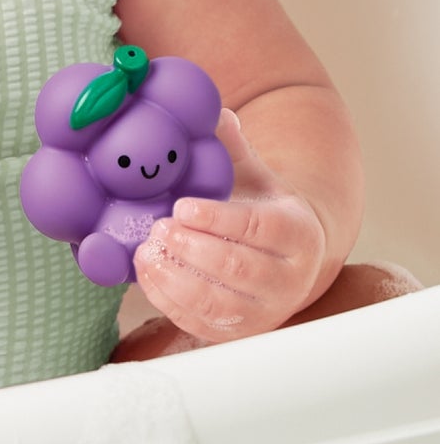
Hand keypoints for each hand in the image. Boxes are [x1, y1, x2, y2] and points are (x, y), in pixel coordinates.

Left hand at [133, 109, 326, 340]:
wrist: (286, 260)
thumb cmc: (262, 210)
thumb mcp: (257, 176)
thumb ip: (235, 147)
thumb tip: (214, 111)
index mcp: (297, 234)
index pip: (258, 230)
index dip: (218, 220)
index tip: (181, 206)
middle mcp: (289, 279)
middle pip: (238, 269)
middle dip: (193, 248)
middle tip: (158, 227)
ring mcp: (264, 311)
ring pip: (219, 302)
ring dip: (176, 277)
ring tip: (146, 250)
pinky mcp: (237, 333)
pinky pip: (200, 322)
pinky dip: (168, 300)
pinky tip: (147, 272)